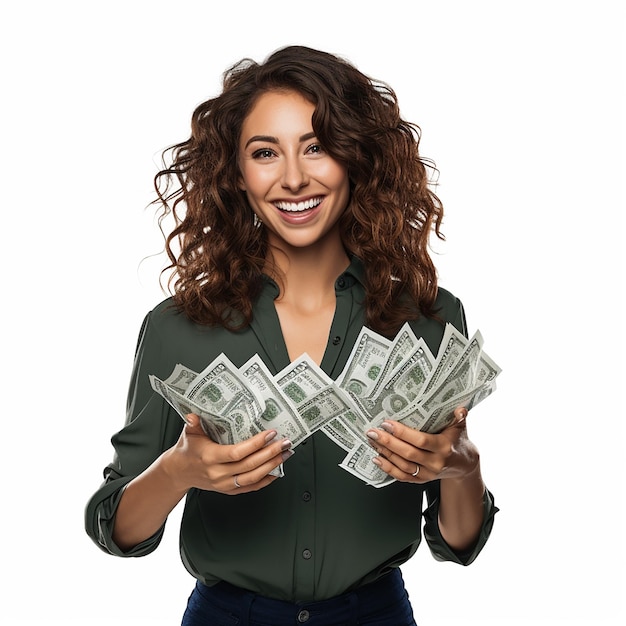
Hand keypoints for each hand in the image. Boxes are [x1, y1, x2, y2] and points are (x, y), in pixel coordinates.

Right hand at [163, 413, 292, 494]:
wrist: (179, 472)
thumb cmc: (187, 450)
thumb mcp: (188, 434)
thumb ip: (193, 423)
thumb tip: (194, 415)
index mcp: (210, 457)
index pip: (237, 452)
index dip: (255, 444)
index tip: (270, 434)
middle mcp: (218, 473)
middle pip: (250, 465)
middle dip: (270, 453)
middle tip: (285, 443)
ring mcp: (224, 484)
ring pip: (253, 478)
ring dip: (272, 466)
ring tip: (285, 454)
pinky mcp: (229, 490)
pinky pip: (250, 487)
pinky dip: (266, 480)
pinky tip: (277, 470)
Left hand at [366, 407, 479, 483]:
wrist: (464, 465)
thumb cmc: (459, 442)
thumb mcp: (461, 427)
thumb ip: (460, 417)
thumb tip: (460, 408)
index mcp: (444, 447)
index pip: (420, 440)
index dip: (402, 433)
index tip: (387, 424)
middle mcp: (435, 462)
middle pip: (408, 453)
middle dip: (388, 442)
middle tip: (372, 432)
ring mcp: (428, 473)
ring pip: (403, 465)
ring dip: (385, 453)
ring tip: (373, 441)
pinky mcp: (422, 479)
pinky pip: (402, 477)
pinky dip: (388, 469)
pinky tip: (378, 458)